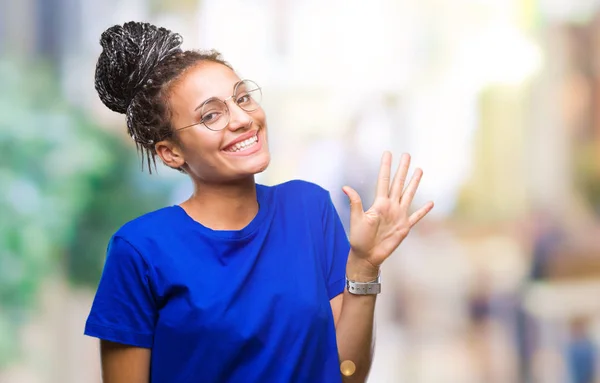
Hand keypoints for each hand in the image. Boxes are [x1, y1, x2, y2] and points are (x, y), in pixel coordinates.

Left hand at [343, 152, 433, 271]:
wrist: (367, 256)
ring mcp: (398, 216)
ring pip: (408, 195)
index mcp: (379, 203)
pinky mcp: (404, 228)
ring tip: (419, 170)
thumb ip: (355, 203)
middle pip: (398, 183)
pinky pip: (416, 217)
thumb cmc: (358, 239)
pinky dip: (423, 211)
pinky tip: (431, 203)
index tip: (388, 153)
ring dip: (414, 183)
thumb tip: (345, 187)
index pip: (383, 180)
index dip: (386, 167)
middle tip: (407, 154)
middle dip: (403, 169)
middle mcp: (390, 206)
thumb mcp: (356, 219)